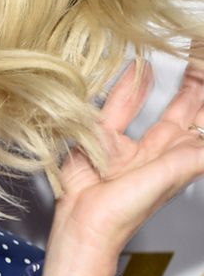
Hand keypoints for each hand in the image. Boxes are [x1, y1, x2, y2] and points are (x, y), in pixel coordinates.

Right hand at [37, 44, 203, 275]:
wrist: (84, 223)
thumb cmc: (125, 211)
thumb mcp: (167, 177)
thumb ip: (190, 155)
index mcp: (179, 158)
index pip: (201, 120)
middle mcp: (157, 148)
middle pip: (183, 108)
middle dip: (194, 82)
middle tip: (198, 53)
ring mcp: (128, 142)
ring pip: (150, 103)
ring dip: (162, 80)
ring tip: (174, 53)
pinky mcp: (99, 138)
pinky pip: (116, 107)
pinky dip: (125, 88)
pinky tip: (136, 68)